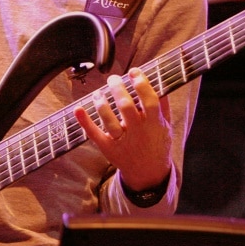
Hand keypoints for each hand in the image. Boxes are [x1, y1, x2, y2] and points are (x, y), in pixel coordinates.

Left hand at [74, 68, 172, 190]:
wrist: (148, 174)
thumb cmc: (157, 145)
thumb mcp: (166, 126)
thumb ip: (163, 106)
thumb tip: (159, 83)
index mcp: (155, 124)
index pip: (149, 100)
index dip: (142, 84)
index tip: (134, 72)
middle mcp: (138, 132)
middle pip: (126, 107)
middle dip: (118, 89)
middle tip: (113, 79)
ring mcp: (122, 141)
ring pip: (109, 120)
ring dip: (101, 103)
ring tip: (98, 92)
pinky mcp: (108, 148)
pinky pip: (95, 134)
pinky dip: (85, 121)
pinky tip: (78, 109)